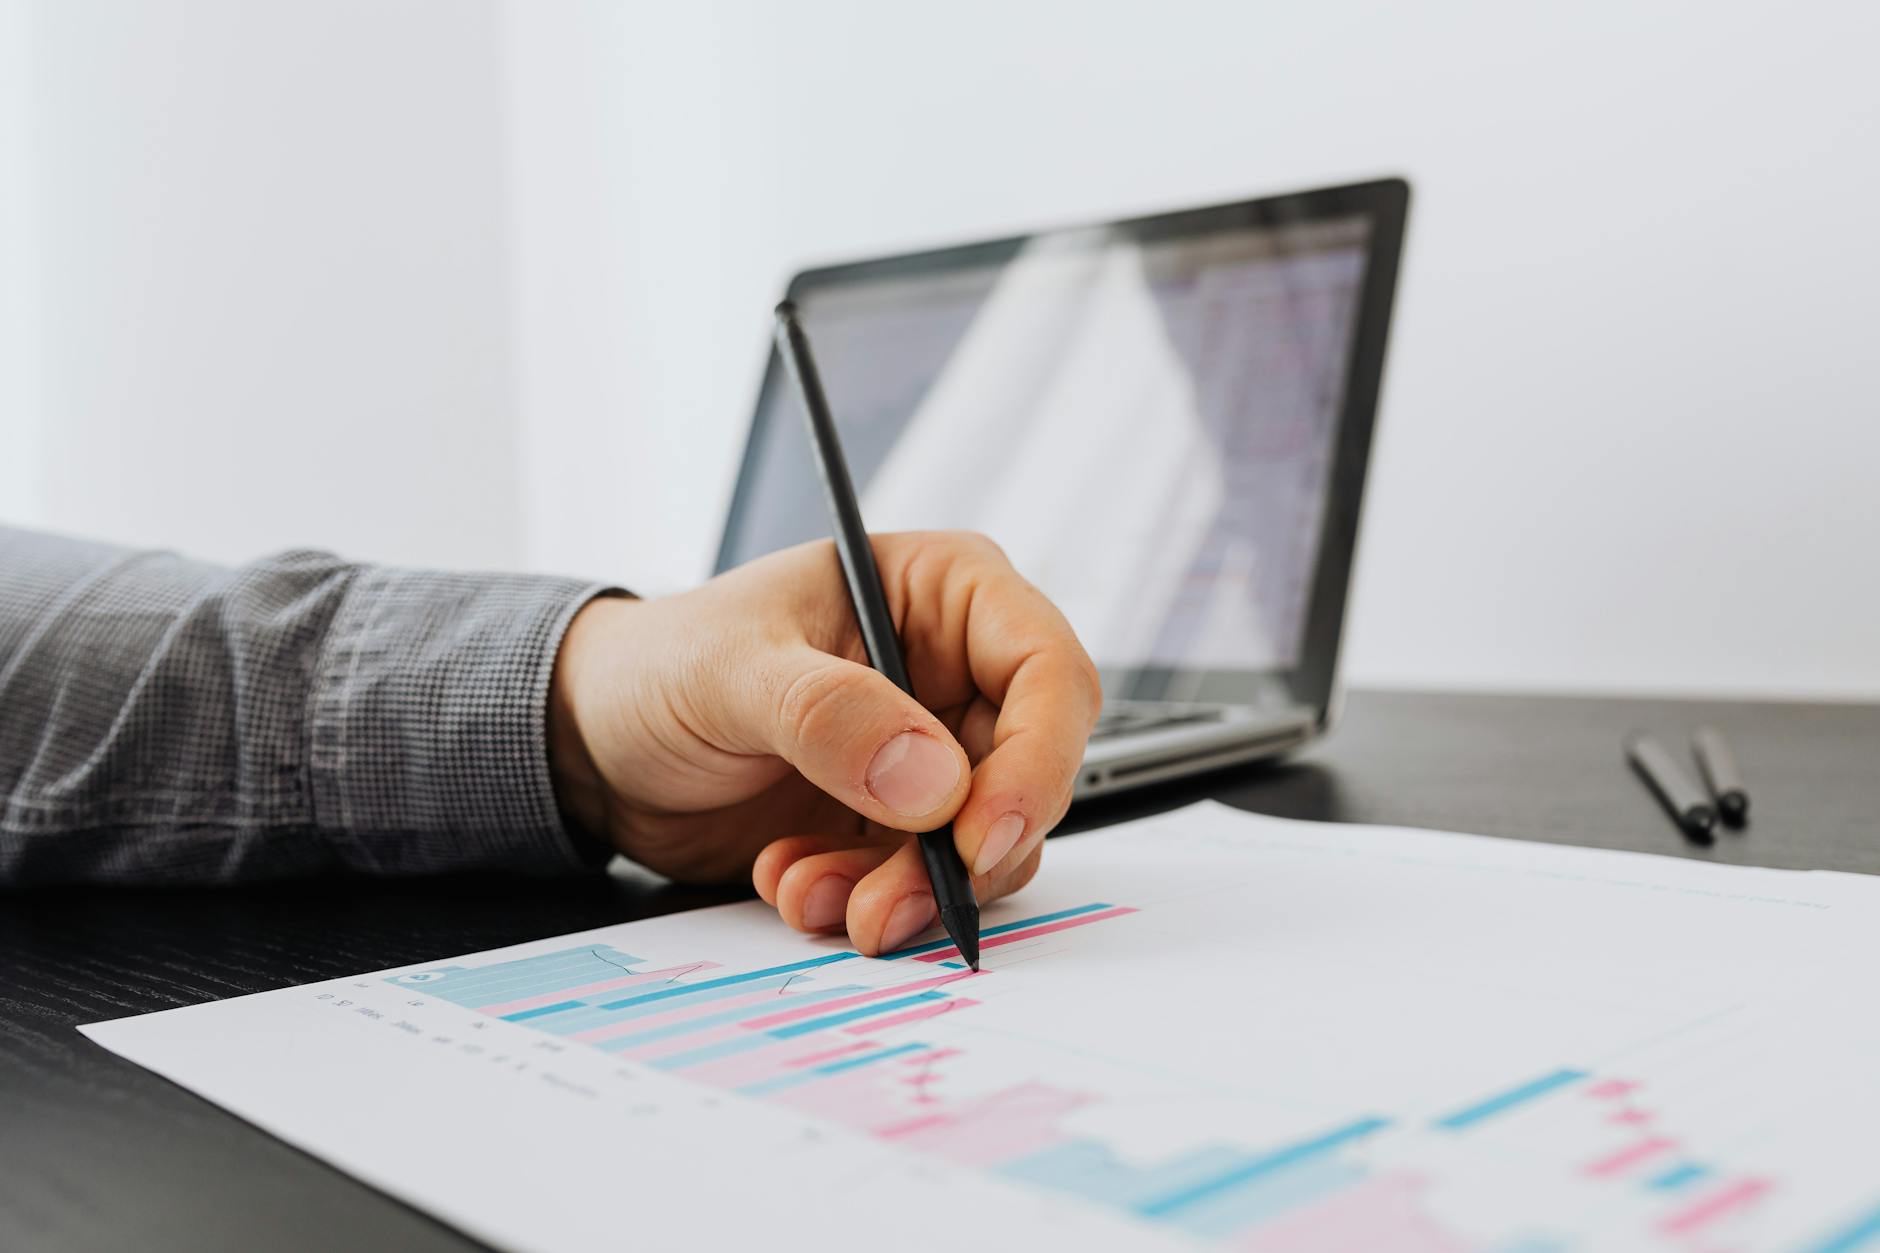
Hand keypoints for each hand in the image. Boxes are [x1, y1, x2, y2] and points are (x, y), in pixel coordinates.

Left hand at [546, 532, 1101, 955]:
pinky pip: (925, 882)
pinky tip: (790, 880)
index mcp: (941, 595)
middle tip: (887, 904)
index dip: (1038, 757)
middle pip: (1027, 775)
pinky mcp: (896, 826)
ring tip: (812, 894)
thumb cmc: (659, 665)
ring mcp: (928, 756)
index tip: (984, 834)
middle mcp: (953, 675)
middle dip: (964, 854)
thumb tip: (936, 780)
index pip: (1047, 670)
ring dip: (907, 891)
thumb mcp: (733, 671)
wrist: (592, 744)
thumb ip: (830, 716)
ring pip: (983, 845)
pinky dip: (865, 902)